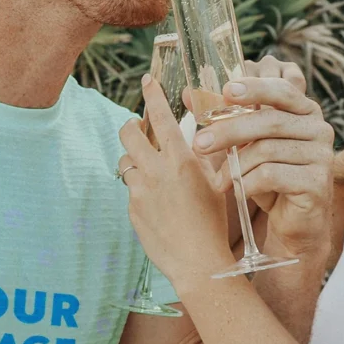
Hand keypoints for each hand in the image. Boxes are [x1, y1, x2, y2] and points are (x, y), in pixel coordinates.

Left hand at [118, 78, 234, 291]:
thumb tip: (202, 134)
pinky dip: (140, 187)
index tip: (146, 81)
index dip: (152, 94)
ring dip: (134, 158)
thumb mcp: (218, 181)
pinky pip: (130, 188)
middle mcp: (156, 171)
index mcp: (181, 160)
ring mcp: (140, 191)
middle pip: (128, 133)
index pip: (160, 116)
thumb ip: (206, 155)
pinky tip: (157, 202)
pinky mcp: (132, 209)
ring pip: (125, 161)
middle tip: (137, 126)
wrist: (198, 262)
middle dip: (131, 125)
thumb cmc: (214, 222)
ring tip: (149, 167)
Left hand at [191, 60, 334, 260]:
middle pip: (269, 121)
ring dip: (235, 166)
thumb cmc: (268, 178)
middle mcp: (319, 129)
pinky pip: (272, 175)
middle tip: (200, 143)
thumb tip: (187, 94)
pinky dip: (247, 183)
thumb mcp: (246, 144)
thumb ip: (223, 118)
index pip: (281, 89)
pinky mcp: (318, 183)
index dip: (254, 88)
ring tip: (219, 180)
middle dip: (229, 131)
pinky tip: (237, 191)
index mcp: (304, 111)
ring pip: (267, 150)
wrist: (294, 222)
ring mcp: (322, 156)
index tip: (226, 91)